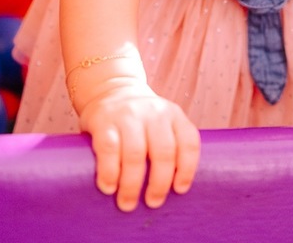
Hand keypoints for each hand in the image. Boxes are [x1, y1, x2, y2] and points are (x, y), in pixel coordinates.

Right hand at [77, 80, 200, 210]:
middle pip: (163, 152)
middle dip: (159, 183)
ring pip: (135, 154)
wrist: (109, 89)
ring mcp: (128, 115)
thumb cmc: (140, 119)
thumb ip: (170, 145)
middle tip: (153, 202)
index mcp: (174, 114)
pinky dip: (109, 172)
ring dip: (132, 184)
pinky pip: (109, 149)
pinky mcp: (104, 121)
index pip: (188, 142)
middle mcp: (154, 112)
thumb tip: (173, 190)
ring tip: (127, 203)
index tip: (179, 190)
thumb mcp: (162, 122)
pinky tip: (109, 187)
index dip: (187, 169)